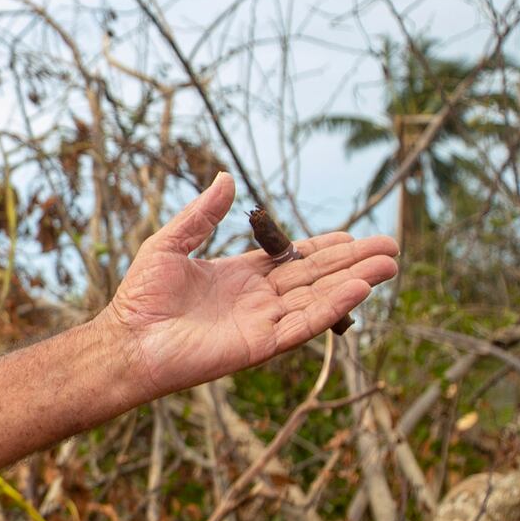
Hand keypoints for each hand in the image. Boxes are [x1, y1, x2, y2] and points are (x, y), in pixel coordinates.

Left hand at [99, 173, 399, 395]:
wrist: (128, 340)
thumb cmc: (140, 297)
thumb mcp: (170, 243)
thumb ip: (202, 214)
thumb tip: (225, 177)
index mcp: (240, 276)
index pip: (293, 260)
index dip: (324, 248)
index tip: (353, 236)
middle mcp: (257, 300)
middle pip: (316, 277)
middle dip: (353, 262)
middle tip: (391, 248)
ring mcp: (262, 322)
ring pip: (318, 298)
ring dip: (354, 281)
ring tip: (389, 265)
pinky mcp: (261, 344)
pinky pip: (304, 324)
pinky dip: (332, 307)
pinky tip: (358, 289)